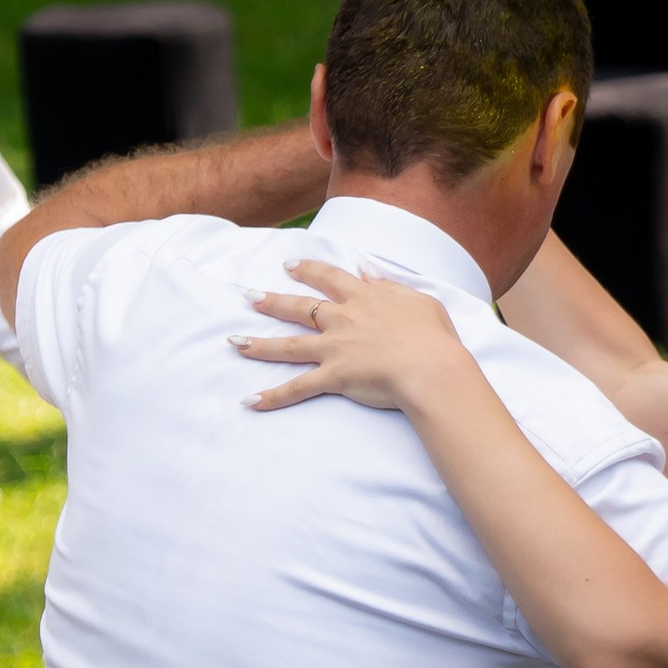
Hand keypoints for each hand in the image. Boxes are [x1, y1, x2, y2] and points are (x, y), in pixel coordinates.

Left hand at [232, 259, 470, 412]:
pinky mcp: (333, 377)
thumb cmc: (433, 335)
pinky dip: (273, 396)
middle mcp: (343, 319)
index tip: (289, 265)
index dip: (308, 270)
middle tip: (249, 297)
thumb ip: (389, 285)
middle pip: (300, 308)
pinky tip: (250, 401)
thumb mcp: (419, 299)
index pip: (329, 279)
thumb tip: (367, 270)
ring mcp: (334, 348)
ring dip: (259, 344)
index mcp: (364, 298)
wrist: (430, 366)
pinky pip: (297, 388)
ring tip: (234, 342)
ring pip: (288, 345)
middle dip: (272, 301)